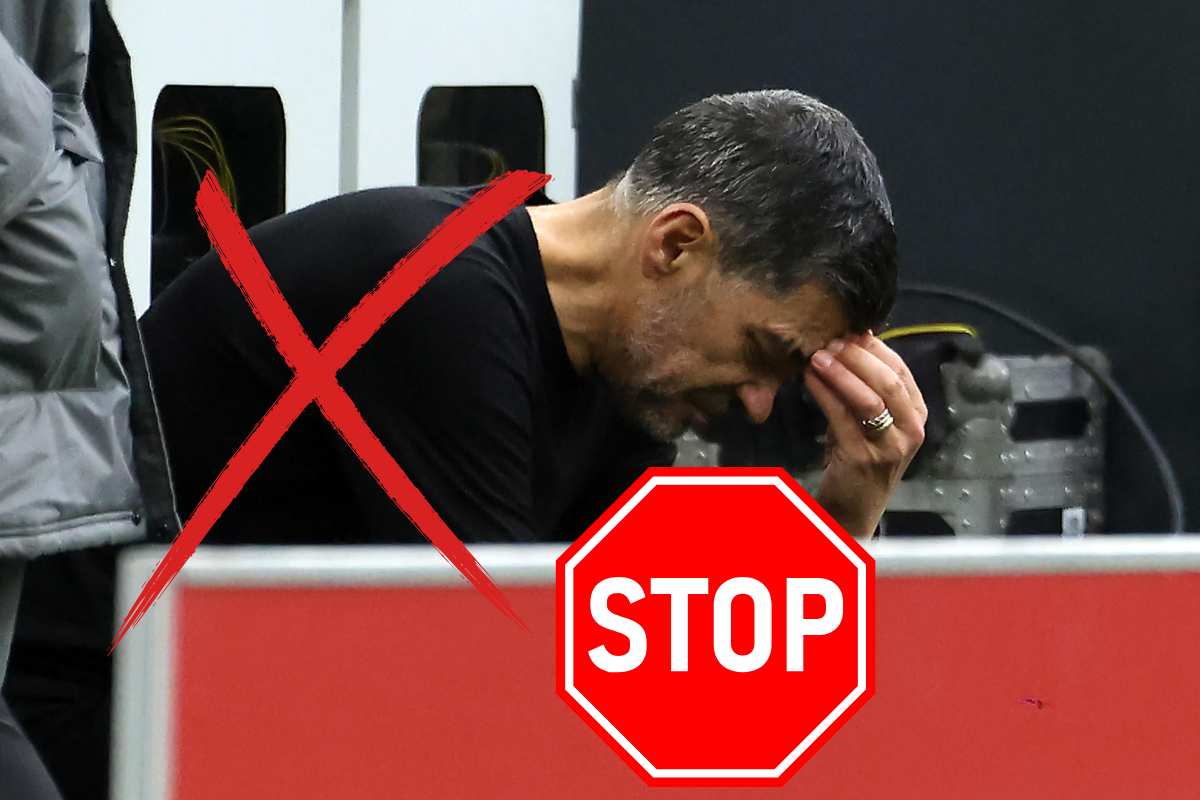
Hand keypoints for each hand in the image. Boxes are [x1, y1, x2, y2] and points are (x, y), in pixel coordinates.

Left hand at [803, 332, 926, 537]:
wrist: (854, 506)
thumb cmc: (860, 455)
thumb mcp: (872, 418)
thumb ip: (868, 386)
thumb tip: (852, 338)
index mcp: (917, 413)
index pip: (900, 369)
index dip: (873, 347)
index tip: (847, 329)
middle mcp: (912, 429)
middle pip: (888, 380)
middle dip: (857, 356)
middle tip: (828, 340)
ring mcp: (891, 446)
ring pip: (869, 399)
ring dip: (841, 372)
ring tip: (817, 356)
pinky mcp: (864, 459)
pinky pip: (843, 418)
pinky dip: (825, 394)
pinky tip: (810, 380)